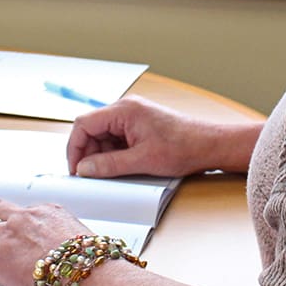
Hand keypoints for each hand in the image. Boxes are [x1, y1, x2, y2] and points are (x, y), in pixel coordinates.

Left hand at [0, 199, 91, 285]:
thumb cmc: (89, 261)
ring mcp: (9, 239)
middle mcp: (24, 219)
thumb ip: (65, 234)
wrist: (86, 276)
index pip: (23, 211)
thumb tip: (67, 243)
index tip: (13, 226)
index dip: (15, 221)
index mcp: (47, 211)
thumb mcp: (80, 235)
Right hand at [67, 96, 248, 178]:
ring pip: (103, 136)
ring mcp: (133, 117)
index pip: (83, 124)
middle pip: (92, 129)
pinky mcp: (139, 126)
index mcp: (123, 111)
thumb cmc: (183, 147)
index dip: (75, 148)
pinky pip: (117, 138)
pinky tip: (121, 168)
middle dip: (88, 153)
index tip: (76, 169)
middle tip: (91, 176)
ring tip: (109, 174)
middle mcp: (125, 109)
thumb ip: (109, 165)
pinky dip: (114, 154)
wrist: (210, 145)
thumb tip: (84, 169)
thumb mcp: (142, 161)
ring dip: (102, 155)